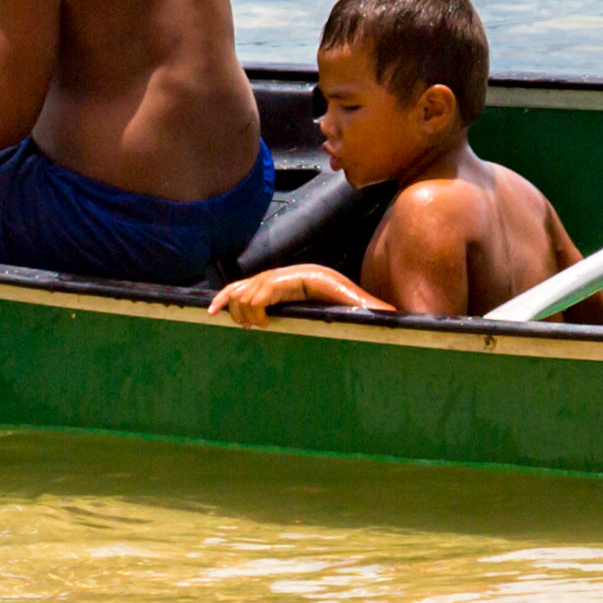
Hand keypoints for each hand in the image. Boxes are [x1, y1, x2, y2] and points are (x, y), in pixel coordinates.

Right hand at [210, 262, 372, 320]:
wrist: (335, 284)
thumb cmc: (343, 295)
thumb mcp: (354, 300)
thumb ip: (370, 307)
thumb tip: (391, 313)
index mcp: (299, 278)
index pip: (268, 286)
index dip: (258, 304)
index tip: (259, 324)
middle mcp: (281, 274)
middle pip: (250, 288)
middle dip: (247, 309)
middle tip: (256, 328)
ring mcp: (269, 279)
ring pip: (240, 288)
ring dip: (236, 306)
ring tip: (242, 325)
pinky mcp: (262, 286)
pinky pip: (236, 289)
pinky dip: (224, 299)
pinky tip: (211, 313)